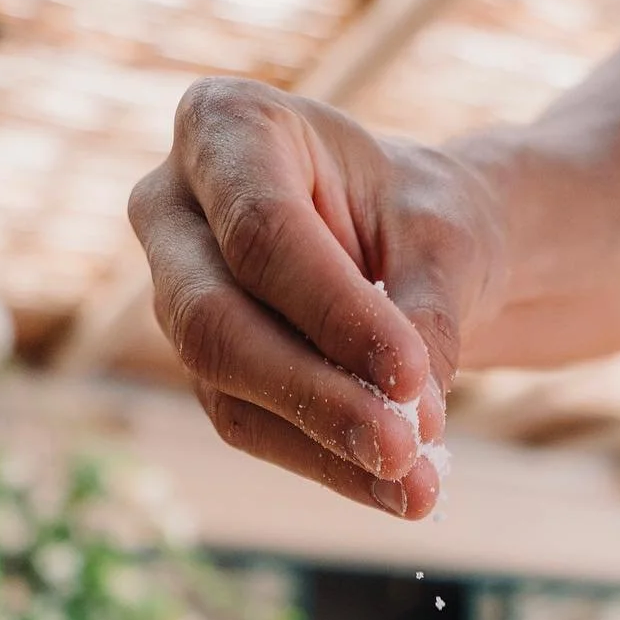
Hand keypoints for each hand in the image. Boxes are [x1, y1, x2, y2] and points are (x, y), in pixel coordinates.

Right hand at [128, 78, 502, 518]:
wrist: (416, 243)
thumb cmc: (424, 216)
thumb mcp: (445, 239)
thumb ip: (426, 315)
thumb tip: (411, 421)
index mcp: (226, 127)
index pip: (261, 232)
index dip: (335, 313)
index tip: (415, 375)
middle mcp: (173, 208)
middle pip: (216, 318)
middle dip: (315, 394)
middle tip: (406, 449)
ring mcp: (176, 294)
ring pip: (226, 386)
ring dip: (325, 444)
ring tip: (417, 484)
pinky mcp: (205, 369)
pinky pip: (252, 429)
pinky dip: (332, 466)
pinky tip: (399, 493)